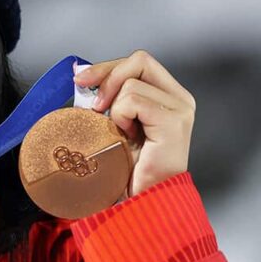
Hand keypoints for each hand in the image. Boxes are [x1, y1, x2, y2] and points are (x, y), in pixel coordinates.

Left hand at [73, 50, 195, 197]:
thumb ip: (108, 98)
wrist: (143, 201)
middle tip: (94, 106)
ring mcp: (181, 110)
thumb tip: (80, 73)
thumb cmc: (128, 168)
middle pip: (140, 60)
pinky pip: (133, 100)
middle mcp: (180, 99)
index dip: (107, 67)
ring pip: (131, 83)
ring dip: (115, 109)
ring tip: (122, 134)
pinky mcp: (174, 122)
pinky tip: (127, 138)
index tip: (81, 80)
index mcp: (169, 96)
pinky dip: (120, 117)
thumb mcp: (114, 123)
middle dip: (107, 76)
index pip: (139, 62)